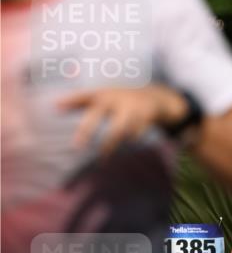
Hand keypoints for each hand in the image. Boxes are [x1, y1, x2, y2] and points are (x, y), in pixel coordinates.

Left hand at [57, 85, 190, 154]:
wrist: (156, 96)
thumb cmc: (121, 100)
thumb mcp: (103, 96)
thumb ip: (80, 101)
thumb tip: (54, 106)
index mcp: (103, 93)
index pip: (84, 95)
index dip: (71, 100)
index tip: (56, 107)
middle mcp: (115, 98)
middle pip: (99, 114)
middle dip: (87, 130)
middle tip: (77, 147)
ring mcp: (132, 107)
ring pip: (119, 128)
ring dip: (110, 144)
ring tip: (103, 158)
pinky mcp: (146, 115)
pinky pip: (136, 133)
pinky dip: (131, 140)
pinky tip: (128, 146)